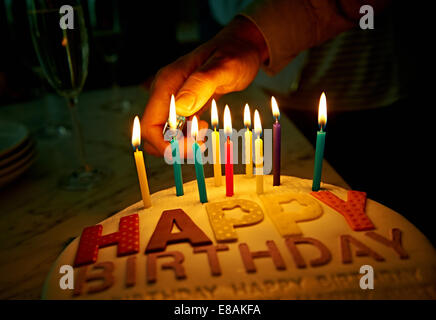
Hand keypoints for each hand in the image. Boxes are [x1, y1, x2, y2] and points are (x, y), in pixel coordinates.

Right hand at [141, 16, 267, 156]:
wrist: (241, 47)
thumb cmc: (235, 54)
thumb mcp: (223, 67)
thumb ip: (200, 85)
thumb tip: (180, 108)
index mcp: (167, 83)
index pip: (150, 125)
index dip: (165, 144)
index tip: (192, 148)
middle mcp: (165, 92)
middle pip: (153, 134)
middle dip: (173, 147)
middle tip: (201, 145)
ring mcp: (173, 99)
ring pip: (165, 134)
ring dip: (182, 143)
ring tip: (205, 135)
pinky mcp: (184, 105)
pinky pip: (177, 129)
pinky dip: (188, 136)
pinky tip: (204, 128)